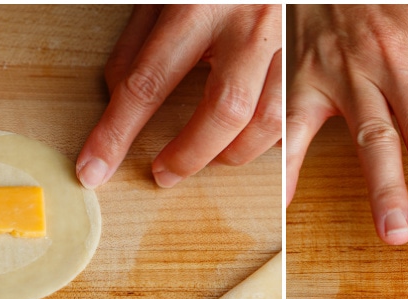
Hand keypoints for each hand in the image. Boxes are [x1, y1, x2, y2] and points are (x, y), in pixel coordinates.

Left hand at [76, 5, 281, 189]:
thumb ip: (139, 38)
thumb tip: (116, 95)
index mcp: (199, 5)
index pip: (147, 81)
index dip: (116, 133)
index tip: (94, 166)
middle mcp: (248, 25)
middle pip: (224, 110)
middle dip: (189, 155)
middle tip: (163, 173)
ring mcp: (289, 40)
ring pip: (271, 119)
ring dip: (235, 154)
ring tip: (210, 159)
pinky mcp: (313, 54)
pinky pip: (300, 112)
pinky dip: (278, 143)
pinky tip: (257, 147)